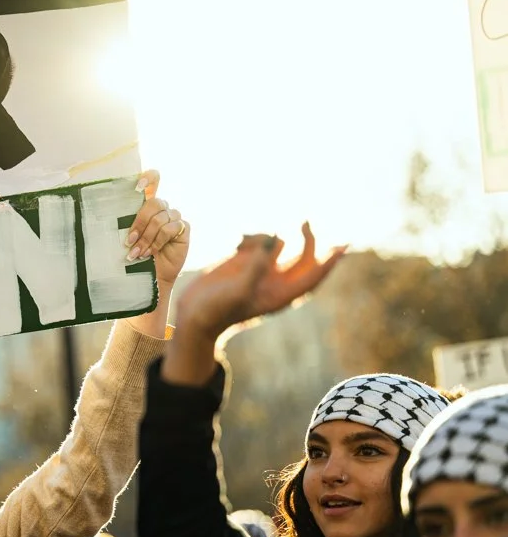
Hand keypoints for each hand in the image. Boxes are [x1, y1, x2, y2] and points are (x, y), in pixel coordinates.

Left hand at [124, 170, 190, 339]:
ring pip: (161, 218)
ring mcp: (174, 218)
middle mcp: (162, 209)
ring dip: (147, 238)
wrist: (149, 276)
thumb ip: (125, 222)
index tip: (138, 186)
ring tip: (137, 254)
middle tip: (128, 242)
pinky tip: (151, 253)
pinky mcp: (184, 229)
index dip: (149, 178)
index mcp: (146, 205)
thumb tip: (104, 211)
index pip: (153, 180)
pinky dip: (158, 241)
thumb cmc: (134, 255)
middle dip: (139, 223)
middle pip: (154, 202)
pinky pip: (171, 228)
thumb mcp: (127, 237)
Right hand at [177, 224, 341, 341]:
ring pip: (279, 245)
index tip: (344, 247)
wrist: (193, 314)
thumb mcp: (237, 291)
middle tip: (305, 221)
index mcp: (280, 295)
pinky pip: (259, 242)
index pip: (312, 276)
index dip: (329, 262)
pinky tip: (237, 243)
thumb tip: (274, 240)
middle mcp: (275, 281)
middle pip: (304, 257)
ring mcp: (260, 271)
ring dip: (268, 237)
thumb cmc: (216, 310)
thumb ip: (256, 267)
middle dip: (308, 239)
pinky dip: (252, 238)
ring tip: (243, 244)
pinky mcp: (245, 262)